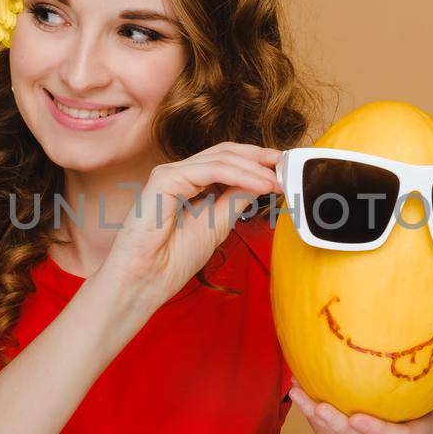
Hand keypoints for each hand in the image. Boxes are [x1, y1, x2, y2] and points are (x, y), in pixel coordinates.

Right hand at [100, 141, 281, 308]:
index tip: (284, 169)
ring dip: (254, 168)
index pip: (228, 162)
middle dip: (259, 157)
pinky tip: (260, 183)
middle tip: (286, 164)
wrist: (145, 280)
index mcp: (191, 184)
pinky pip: (210, 170)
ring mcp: (170, 174)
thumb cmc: (173, 259)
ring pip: (221, 159)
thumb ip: (237, 199)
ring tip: (277, 180)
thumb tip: (262, 181)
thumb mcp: (218, 225)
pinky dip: (239, 174)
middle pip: (225, 153)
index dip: (257, 162)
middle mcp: (180, 174)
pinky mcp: (164, 179)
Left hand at [287, 355, 432, 433]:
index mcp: (414, 432)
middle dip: (339, 427)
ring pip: (340, 431)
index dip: (377, 432)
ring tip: (299, 394)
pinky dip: (312, 405)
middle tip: (321, 409)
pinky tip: (295, 386)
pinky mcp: (351, 427)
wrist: (420, 420)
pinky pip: (329, 419)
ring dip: (317, 415)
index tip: (357, 420)